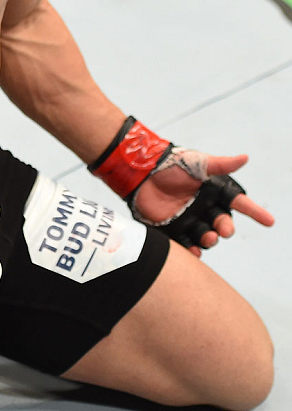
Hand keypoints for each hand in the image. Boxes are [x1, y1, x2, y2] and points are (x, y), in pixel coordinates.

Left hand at [134, 152, 274, 256]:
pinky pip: (186, 244)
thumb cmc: (172, 163)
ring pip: (206, 235)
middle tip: (223, 229)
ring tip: (209, 237)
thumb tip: (245, 158)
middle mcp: (204, 208)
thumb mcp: (198, 162)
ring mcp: (189, 219)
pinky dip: (192, 250)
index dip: (254, 212)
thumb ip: (220, 164)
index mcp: (213, 192)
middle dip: (225, 227)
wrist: (142, 171)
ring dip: (210, 239)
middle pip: (222, 223)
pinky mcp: (173, 228)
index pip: (238, 203)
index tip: (269, 221)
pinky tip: (195, 252)